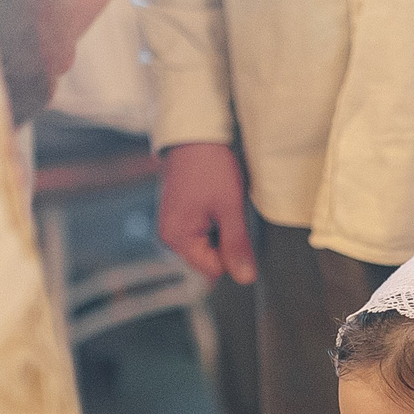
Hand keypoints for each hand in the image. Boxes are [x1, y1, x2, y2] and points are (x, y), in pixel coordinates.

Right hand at [158, 141, 256, 284]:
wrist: (194, 135)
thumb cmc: (210, 166)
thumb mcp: (230, 207)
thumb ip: (236, 245)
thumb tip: (245, 279)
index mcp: (177, 238)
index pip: (213, 269)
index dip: (232, 253)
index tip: (236, 225)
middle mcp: (168, 236)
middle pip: (208, 259)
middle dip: (225, 241)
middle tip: (229, 211)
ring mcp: (171, 225)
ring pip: (207, 245)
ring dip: (220, 230)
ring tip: (221, 204)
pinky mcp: (177, 215)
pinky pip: (201, 231)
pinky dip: (213, 220)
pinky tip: (214, 201)